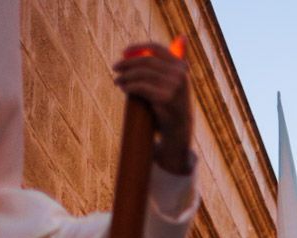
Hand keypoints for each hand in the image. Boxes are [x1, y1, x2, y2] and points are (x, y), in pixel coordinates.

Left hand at [114, 43, 192, 173]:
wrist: (179, 131)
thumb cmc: (172, 106)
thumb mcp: (173, 83)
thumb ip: (165, 67)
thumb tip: (151, 47)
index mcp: (182, 66)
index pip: (157, 48)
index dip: (138, 47)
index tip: (124, 51)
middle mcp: (180, 74)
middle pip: (146, 61)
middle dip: (127, 63)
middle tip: (115, 68)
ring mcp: (174, 86)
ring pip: (141, 74)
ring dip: (125, 76)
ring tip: (117, 81)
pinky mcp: (165, 98)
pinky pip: (140, 87)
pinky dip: (128, 86)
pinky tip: (123, 88)